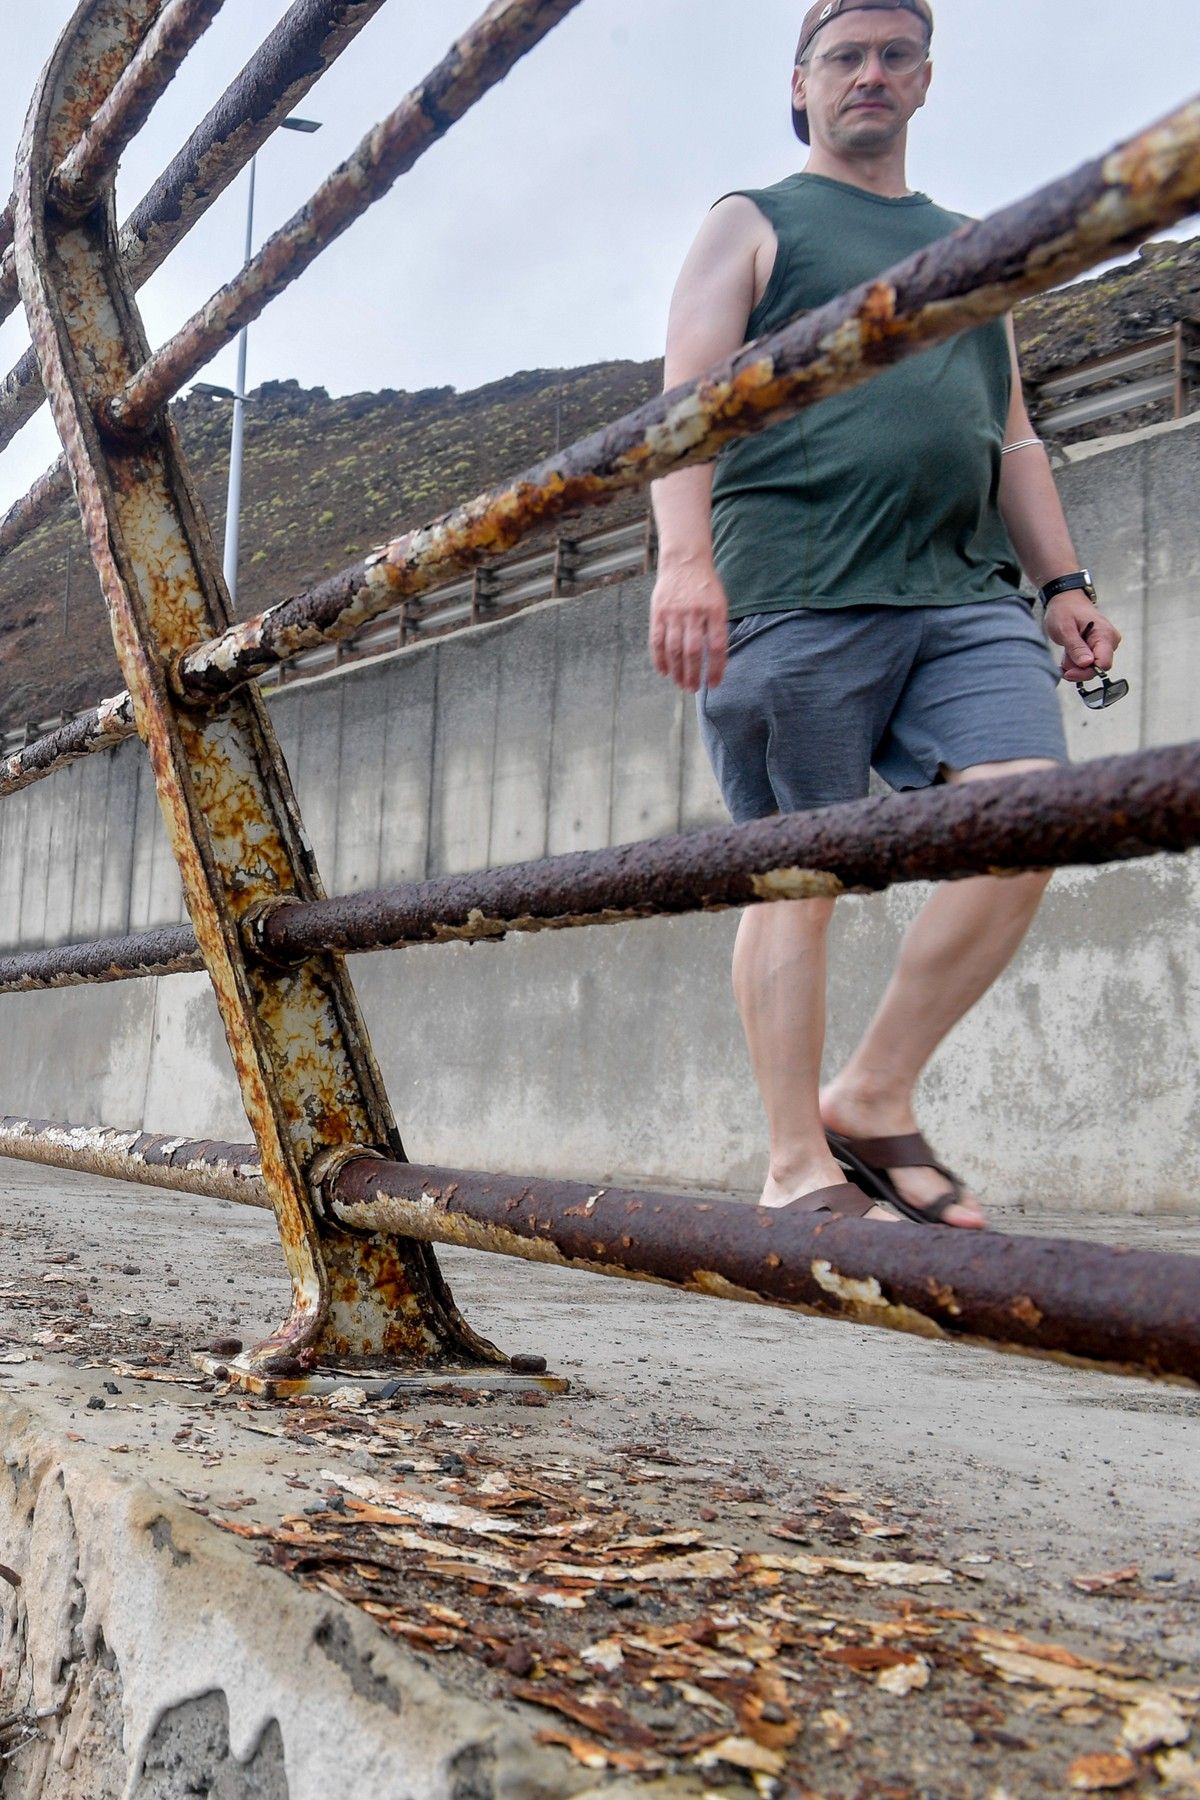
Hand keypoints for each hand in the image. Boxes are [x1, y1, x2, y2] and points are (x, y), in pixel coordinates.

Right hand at [649, 554, 729, 691]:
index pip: (717, 646)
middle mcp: (695, 612)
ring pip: (674, 649)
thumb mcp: (719, 603)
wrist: (684, 561)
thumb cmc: (705, 586)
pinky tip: (664, 672)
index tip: (714, 684)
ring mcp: (675, 612)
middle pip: (694, 650)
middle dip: (694, 674)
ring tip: (680, 684)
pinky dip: (659, 659)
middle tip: (693, 689)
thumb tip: (715, 661)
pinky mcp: (659, 612)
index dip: (716, 668)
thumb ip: (716, 628)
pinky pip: (657, 640)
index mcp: (715, 610)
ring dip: (677, 670)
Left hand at [1044, 592, 1121, 683]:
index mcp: (1105, 635)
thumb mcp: (1065, 629)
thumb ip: (1076, 647)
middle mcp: (1110, 641)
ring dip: (1074, 664)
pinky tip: (1068, 653)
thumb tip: (1087, 664)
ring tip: (1066, 649)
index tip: (1067, 672)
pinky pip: (1088, 663)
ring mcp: (1106, 645)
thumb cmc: (1065, 610)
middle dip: (1077, 668)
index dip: (1085, 672)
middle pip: (1097, 668)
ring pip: (1090, 667)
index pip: (1103, 664)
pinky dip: (1075, 661)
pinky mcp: (1099, 647)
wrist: (1066, 600)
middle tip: (1063, 657)